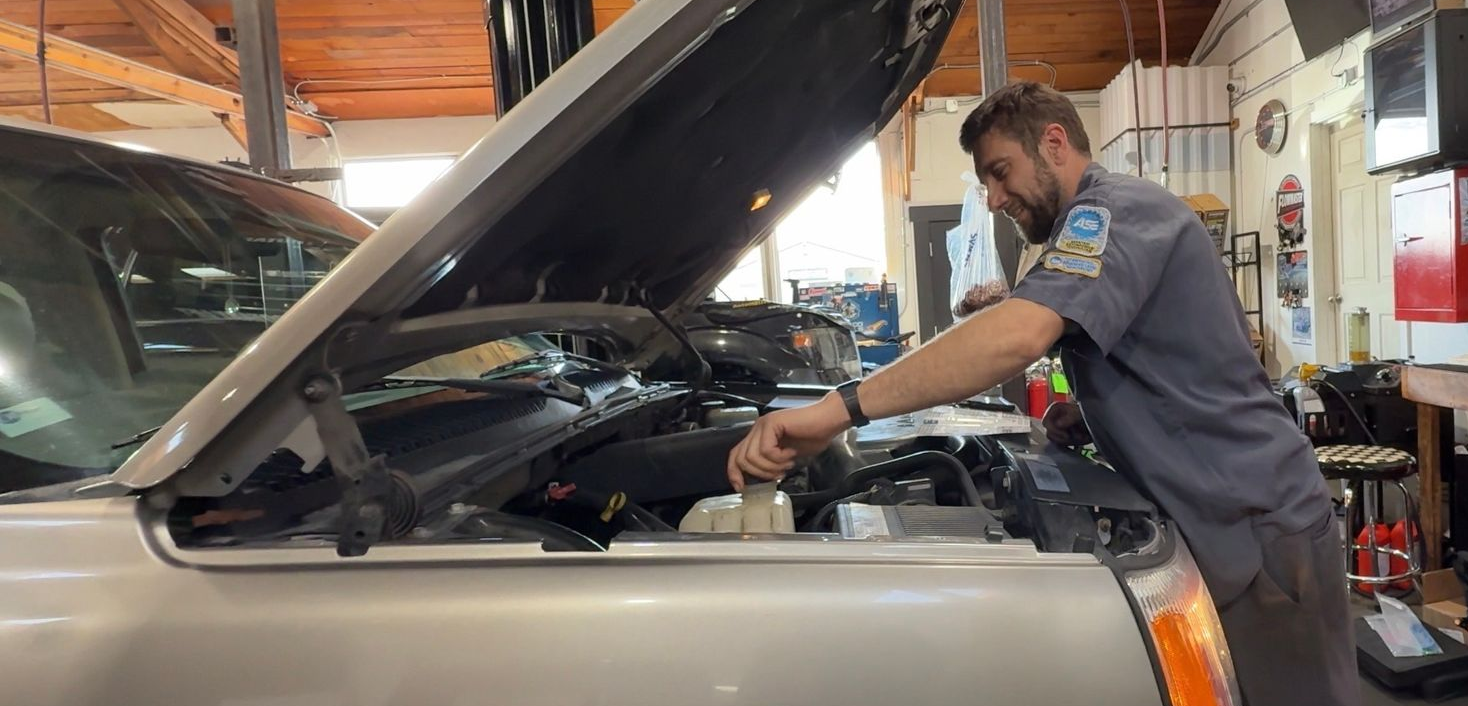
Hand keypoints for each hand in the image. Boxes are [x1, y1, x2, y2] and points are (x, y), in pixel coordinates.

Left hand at [726, 394, 850, 490]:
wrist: (829, 421)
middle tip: (779, 474)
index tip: (742, 488)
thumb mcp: (786, 457)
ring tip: (788, 463)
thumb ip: (771, 463)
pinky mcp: (772, 423)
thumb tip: (759, 479)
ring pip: (752, 456)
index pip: (736, 455)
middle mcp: (758, 429)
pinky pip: (766, 450)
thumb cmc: (812, 436)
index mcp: (759, 436)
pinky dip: (779, 457)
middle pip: (741, 458)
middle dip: (760, 473)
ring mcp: (763, 425)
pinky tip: (791, 453)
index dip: (734, 473)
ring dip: (772, 466)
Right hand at [1042, 401, 1090, 446]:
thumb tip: (1058, 424)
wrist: (1097, 420)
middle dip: (1064, 437)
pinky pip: (1060, 443)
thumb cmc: (1088, 412)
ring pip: (1055, 440)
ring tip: (1081, 436)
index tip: (1066, 435)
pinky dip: (1071, 443)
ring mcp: (1056, 427)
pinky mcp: (1061, 435)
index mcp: (1055, 409)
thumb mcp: (1080, 413)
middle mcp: (1054, 417)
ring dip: (1069, 440)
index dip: (1055, 430)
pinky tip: (1080, 438)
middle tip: (1077, 437)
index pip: (1045, 422)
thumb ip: (1069, 418)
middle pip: (1050, 433)